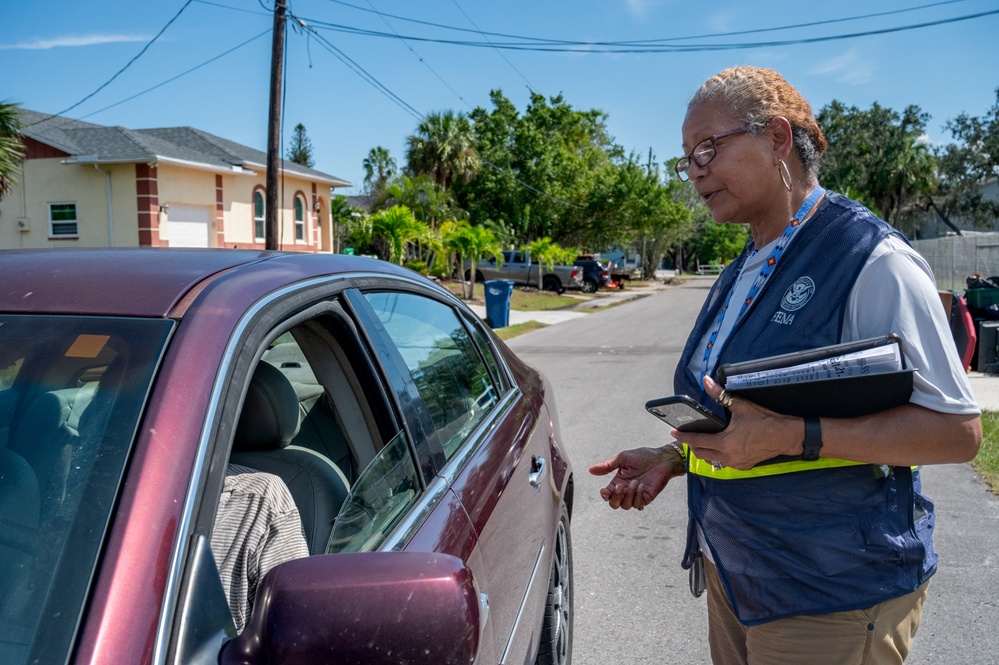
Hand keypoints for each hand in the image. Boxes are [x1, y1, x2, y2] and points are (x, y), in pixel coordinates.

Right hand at [588, 446, 682, 509]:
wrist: (661, 458)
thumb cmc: (642, 456)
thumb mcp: (622, 459)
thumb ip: (607, 466)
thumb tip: (590, 470)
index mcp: (618, 482)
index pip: (607, 494)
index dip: (604, 495)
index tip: (605, 491)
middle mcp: (626, 490)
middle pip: (614, 504)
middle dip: (616, 497)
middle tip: (621, 486)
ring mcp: (636, 495)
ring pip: (625, 506)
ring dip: (629, 495)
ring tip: (635, 482)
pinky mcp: (646, 497)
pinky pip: (638, 504)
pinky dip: (638, 495)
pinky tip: (642, 485)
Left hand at [677, 376, 798, 469]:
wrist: (786, 436)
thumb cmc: (764, 420)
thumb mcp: (740, 405)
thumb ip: (720, 394)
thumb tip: (706, 381)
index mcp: (724, 443)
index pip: (696, 441)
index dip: (683, 437)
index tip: (673, 433)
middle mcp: (728, 457)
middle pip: (701, 453)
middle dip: (691, 445)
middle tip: (687, 436)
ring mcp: (736, 464)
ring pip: (712, 460)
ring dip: (704, 451)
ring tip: (700, 441)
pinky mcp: (744, 466)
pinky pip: (724, 463)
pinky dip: (717, 456)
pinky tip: (718, 447)